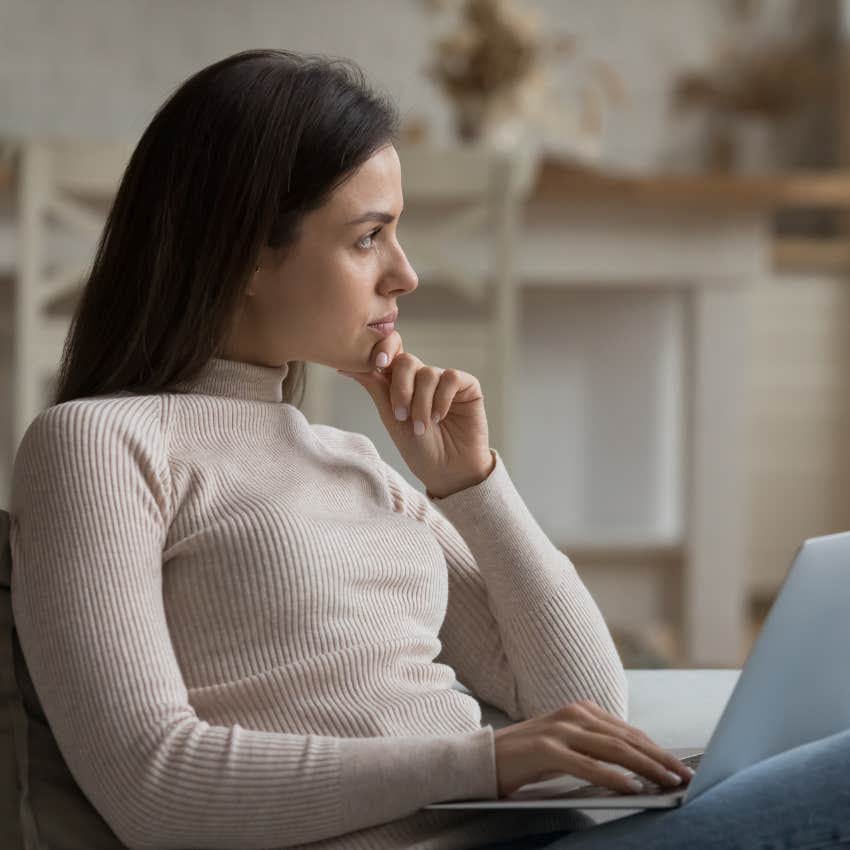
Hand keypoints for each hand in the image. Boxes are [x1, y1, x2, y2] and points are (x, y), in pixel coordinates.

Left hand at [336, 330, 493, 497]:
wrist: (448, 471)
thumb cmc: (419, 448)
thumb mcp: (391, 418)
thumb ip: (375, 387)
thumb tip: (345, 366)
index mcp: (402, 382)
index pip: (392, 352)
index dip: (384, 349)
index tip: (377, 364)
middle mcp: (423, 378)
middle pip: (407, 361)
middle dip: (400, 388)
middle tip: (400, 415)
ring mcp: (445, 381)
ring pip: (428, 373)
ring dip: (421, 404)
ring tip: (422, 428)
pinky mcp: (468, 387)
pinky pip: (451, 378)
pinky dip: (442, 399)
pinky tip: (440, 417)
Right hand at [493, 699, 695, 797]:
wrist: (483, 758)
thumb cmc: (528, 759)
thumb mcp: (567, 748)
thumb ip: (596, 751)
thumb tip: (637, 770)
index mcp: (581, 711)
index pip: (629, 732)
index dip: (658, 749)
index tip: (682, 766)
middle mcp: (574, 714)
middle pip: (627, 738)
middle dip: (660, 758)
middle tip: (686, 776)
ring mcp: (559, 729)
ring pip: (613, 748)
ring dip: (646, 766)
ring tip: (669, 782)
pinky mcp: (545, 748)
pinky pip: (587, 764)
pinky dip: (613, 776)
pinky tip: (632, 786)